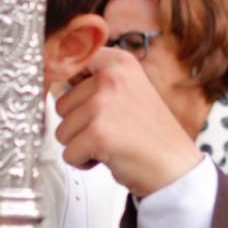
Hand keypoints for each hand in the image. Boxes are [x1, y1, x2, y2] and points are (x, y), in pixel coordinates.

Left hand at [55, 47, 203, 197]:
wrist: (176, 167)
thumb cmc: (150, 133)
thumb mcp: (127, 91)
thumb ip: (94, 80)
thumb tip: (51, 78)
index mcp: (119, 62)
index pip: (68, 60)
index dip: (62, 81)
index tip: (77, 98)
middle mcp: (110, 77)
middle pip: (61, 104)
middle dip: (80, 125)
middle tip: (113, 130)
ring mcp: (102, 105)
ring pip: (62, 130)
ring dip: (82, 144)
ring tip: (113, 143)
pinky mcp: (98, 134)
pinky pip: (69, 153)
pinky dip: (84, 162)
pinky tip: (110, 157)